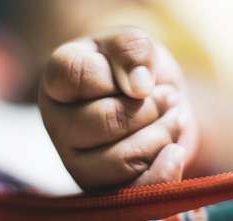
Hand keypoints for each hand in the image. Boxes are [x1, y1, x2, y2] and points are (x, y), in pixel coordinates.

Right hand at [38, 27, 197, 190]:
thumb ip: (132, 48)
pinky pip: (134, 190)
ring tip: (172, 116)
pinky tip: (175, 150)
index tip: (142, 75)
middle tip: (167, 96)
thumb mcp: (135, 42)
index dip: (118, 73)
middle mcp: (57, 122)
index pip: (77, 75)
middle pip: (103, 120)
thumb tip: (139, 86)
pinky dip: (164, 169)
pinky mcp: (101, 187)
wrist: (151, 98)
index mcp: (56, 80)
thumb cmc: (134, 67)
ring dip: (162, 133)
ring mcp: (75, 160)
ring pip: (121, 159)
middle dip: (149, 106)